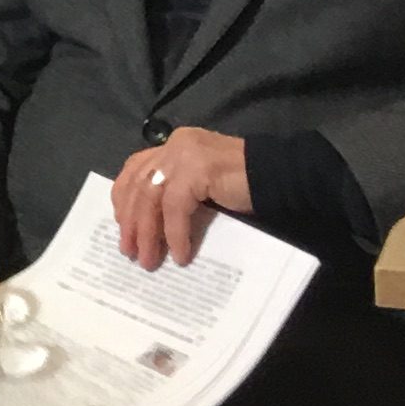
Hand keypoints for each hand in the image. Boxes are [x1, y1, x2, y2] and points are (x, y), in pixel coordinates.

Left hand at [111, 128, 250, 270]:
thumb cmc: (245, 184)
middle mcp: (175, 145)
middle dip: (131, 222)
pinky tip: (180, 254)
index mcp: (174, 145)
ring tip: (148, 260)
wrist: (283, 175)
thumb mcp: (201, 184)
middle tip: (129, 251)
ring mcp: (184, 154)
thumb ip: (177, 191)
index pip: (136, 170)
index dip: (124, 198)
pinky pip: (176, 208)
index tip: (121, 225)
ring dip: (147, 233)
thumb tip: (150, 226)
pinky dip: (175, 234)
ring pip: (151, 198)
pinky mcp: (197, 170)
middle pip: (139, 185)